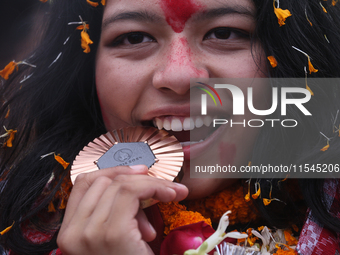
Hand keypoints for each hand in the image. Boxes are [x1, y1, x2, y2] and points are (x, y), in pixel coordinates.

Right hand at [57, 165, 187, 254]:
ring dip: (152, 184)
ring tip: (171, 195)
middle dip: (137, 178)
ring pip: (120, 184)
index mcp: (70, 232)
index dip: (112, 171)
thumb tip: (142, 193)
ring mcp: (89, 233)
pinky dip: (156, 188)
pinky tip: (172, 195)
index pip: (83, 184)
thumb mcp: (118, 238)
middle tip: (162, 185)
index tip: (138, 172)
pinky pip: (132, 193)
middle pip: (104, 181)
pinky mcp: (111, 233)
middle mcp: (73, 232)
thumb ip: (119, 214)